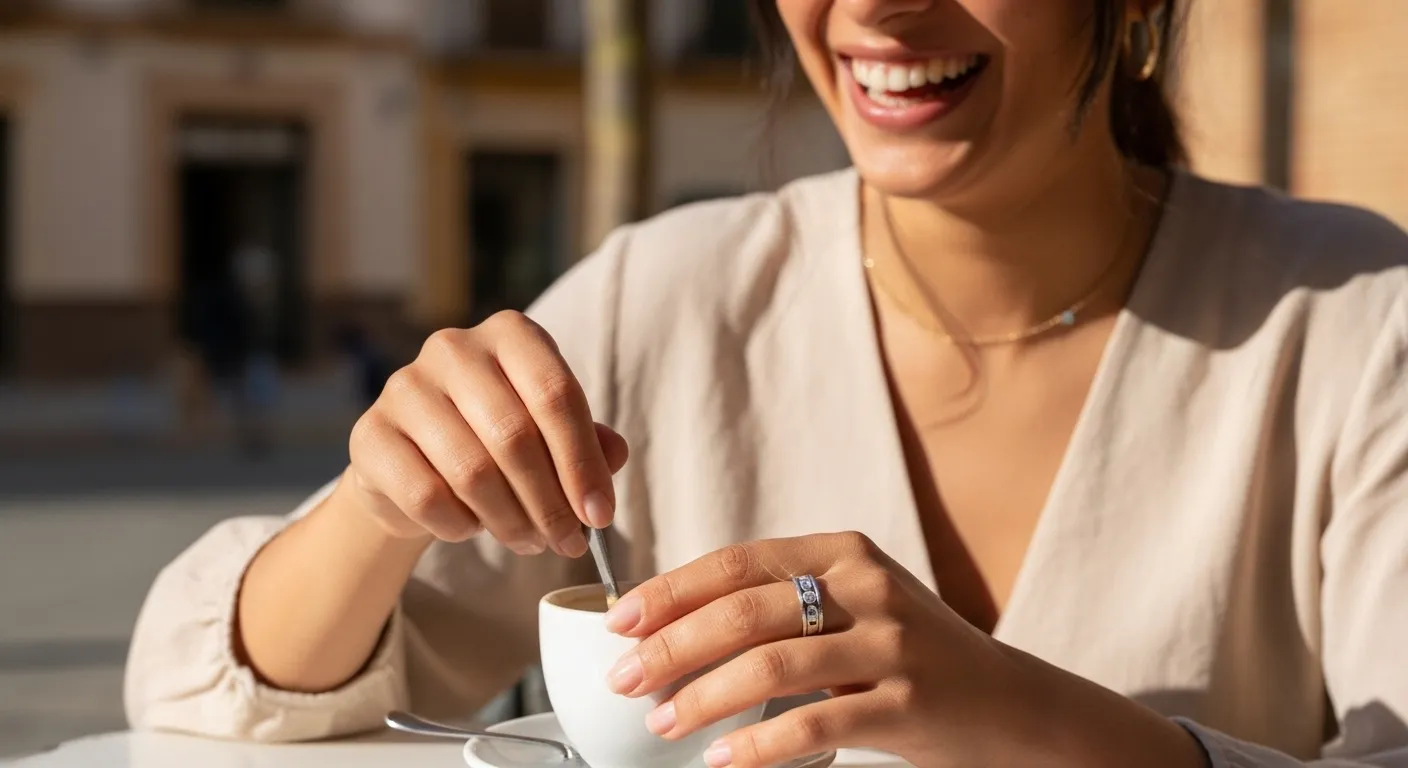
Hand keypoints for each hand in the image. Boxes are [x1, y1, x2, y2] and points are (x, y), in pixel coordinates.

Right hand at [342, 311, 628, 557]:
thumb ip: (589, 442)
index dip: (583, 463)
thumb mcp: (551, 434)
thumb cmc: (496, 441)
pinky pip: (427, 497)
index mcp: (511, 334)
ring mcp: (404, 387)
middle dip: (551, 502)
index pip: (557, 395)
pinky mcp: (369, 434)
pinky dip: (460, 526)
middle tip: (568, 543)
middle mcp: (454, 348)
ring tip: (529, 541)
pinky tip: (472, 528)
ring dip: (511, 521)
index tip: (600, 516)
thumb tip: (615, 455)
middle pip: (515, 436)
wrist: (412, 463)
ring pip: (472, 472)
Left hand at [599, 533, 1208, 767]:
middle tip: (625, 676)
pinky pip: (816, 723)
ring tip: (662, 719)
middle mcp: (867, 586)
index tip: (622, 620)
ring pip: (772, 664)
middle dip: (673, 645)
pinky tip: (723, 758)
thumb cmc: (911, 653)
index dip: (672, 589)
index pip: (738, 561)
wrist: (1008, 703)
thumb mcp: (853, 605)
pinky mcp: (908, 700)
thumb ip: (782, 601)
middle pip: (746, 609)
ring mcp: (892, 642)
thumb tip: (675, 625)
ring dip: (704, 695)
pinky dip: (760, 744)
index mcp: (842, 551)